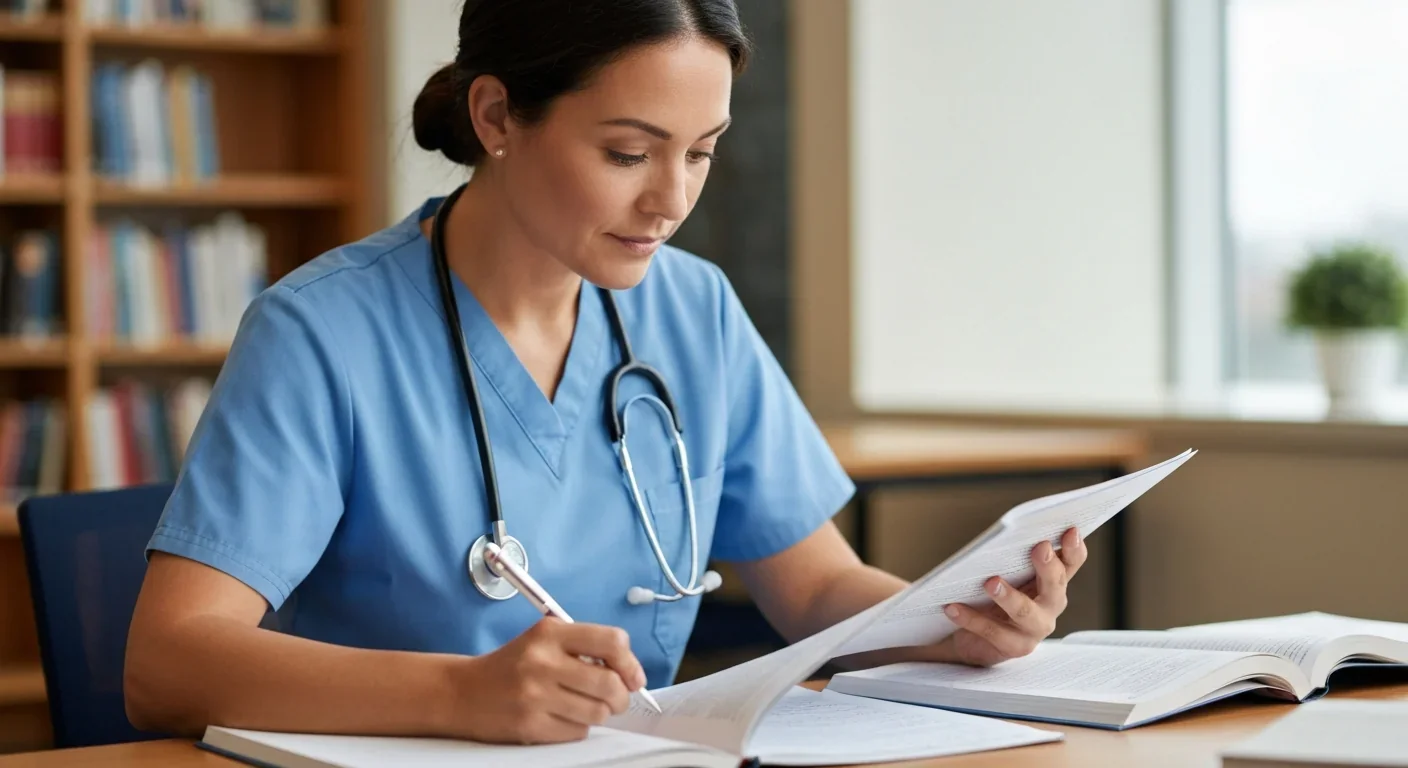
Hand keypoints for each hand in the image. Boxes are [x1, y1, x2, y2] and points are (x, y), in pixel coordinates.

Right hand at [447, 617, 646, 743]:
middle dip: (621, 696)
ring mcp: (535, 695)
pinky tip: (561, 717)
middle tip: (616, 699)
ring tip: (583, 706)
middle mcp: (542, 661)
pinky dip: (578, 728)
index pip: (611, 642)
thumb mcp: (544, 640)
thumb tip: (630, 673)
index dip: (630, 663)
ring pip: (598, 712)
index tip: (633, 677)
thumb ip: (584, 647)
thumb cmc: (513, 665)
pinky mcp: (530, 725)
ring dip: (599, 713)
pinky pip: (577, 732)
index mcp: (550, 633)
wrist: (463, 692)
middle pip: (610, 683)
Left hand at [939, 527, 1086, 666]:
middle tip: (1040, 548)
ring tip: (990, 582)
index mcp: (1052, 582)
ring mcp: (1034, 630)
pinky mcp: (1013, 647)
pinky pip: (991, 631)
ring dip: (1009, 596)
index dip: (1074, 548)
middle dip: (1049, 567)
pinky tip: (951, 606)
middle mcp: (1050, 606)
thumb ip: (1013, 556)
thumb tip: (1002, 533)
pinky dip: (970, 618)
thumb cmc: (994, 596)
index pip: (1071, 563)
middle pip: (1055, 587)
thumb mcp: (1007, 573)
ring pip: (1025, 613)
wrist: (974, 637)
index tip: (1070, 530)